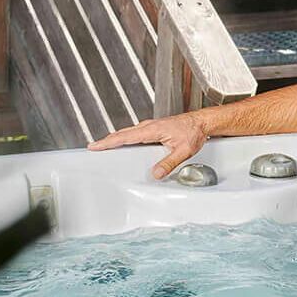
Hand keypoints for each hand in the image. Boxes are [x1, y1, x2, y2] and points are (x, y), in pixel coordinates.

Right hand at [86, 114, 208, 178]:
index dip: (108, 142)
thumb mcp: (183, 151)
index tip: (95, 146)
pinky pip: (135, 133)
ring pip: (128, 133)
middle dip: (107, 141)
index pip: (124, 137)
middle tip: (93, 148)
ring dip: (115, 139)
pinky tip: (124, 143)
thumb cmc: (194, 132)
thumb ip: (169, 163)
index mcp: (152, 130)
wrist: (202, 122)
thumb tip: (156, 174)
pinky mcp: (154, 129)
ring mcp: (151, 127)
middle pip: (122, 134)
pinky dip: (125, 137)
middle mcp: (149, 126)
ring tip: (104, 146)